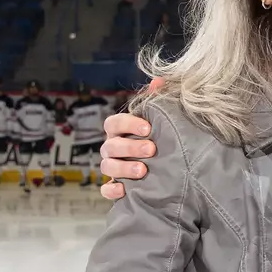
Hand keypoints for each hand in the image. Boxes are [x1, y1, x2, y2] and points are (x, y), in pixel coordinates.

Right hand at [99, 76, 163, 201]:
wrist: (166, 166)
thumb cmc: (157, 136)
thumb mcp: (158, 118)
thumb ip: (156, 99)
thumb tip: (159, 81)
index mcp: (120, 130)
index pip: (114, 122)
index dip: (128, 124)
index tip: (148, 127)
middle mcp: (112, 147)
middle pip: (111, 146)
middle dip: (130, 147)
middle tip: (151, 149)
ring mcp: (112, 166)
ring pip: (107, 167)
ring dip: (123, 168)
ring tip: (143, 171)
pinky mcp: (114, 186)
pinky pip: (105, 189)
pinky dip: (111, 190)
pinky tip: (124, 190)